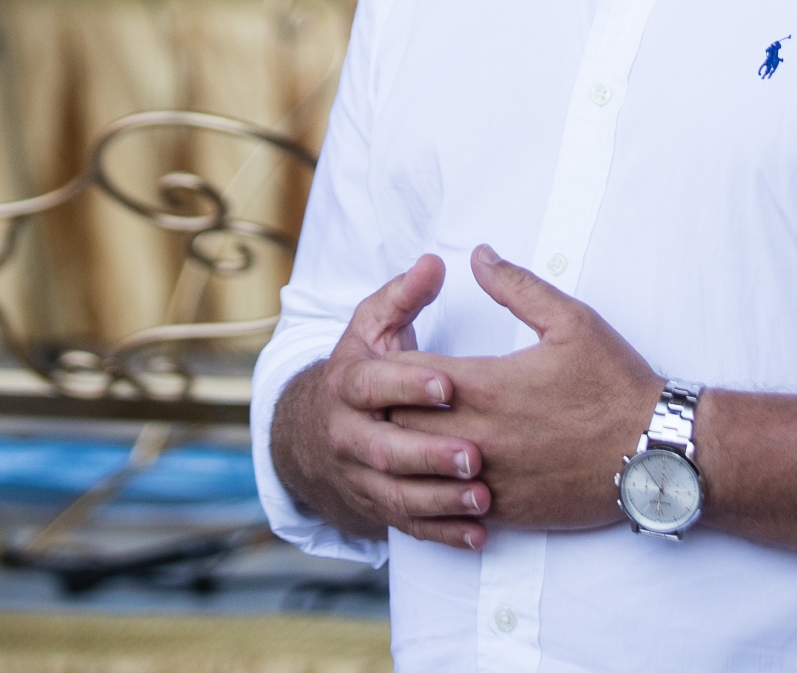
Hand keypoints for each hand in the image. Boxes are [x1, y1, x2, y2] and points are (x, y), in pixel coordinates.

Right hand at [270, 255, 492, 549]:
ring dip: (438, 500)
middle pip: (383, 449)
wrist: (313, 436)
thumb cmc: (361, 373)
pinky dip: (441, 534)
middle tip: (475, 453)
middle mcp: (348, 435)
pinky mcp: (376, 507)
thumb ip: (404, 296)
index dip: (408, 384)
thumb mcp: (371, 328)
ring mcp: (360, 476)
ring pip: (395, 494)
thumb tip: (436, 262)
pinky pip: (407, 525)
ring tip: (483, 497)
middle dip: (428, 454)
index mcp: (347, 385)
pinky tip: (477, 534)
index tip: (449, 385)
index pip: (373, 385)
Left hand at [387, 245, 663, 530]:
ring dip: (408, 448)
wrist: (653, 454)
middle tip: (389, 392)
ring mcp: (488, 478)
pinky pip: (448, 503)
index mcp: (485, 386)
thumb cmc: (615, 385)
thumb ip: (517, 286)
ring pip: (417, 469)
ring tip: (409, 430)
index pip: (404, 375)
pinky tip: (440, 472)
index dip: (390, 363)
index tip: (392, 353)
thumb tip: (479, 256)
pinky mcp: (504, 510)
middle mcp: (477, 436)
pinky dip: (437, 485)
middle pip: (398, 424)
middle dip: (389, 404)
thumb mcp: (572, 321)